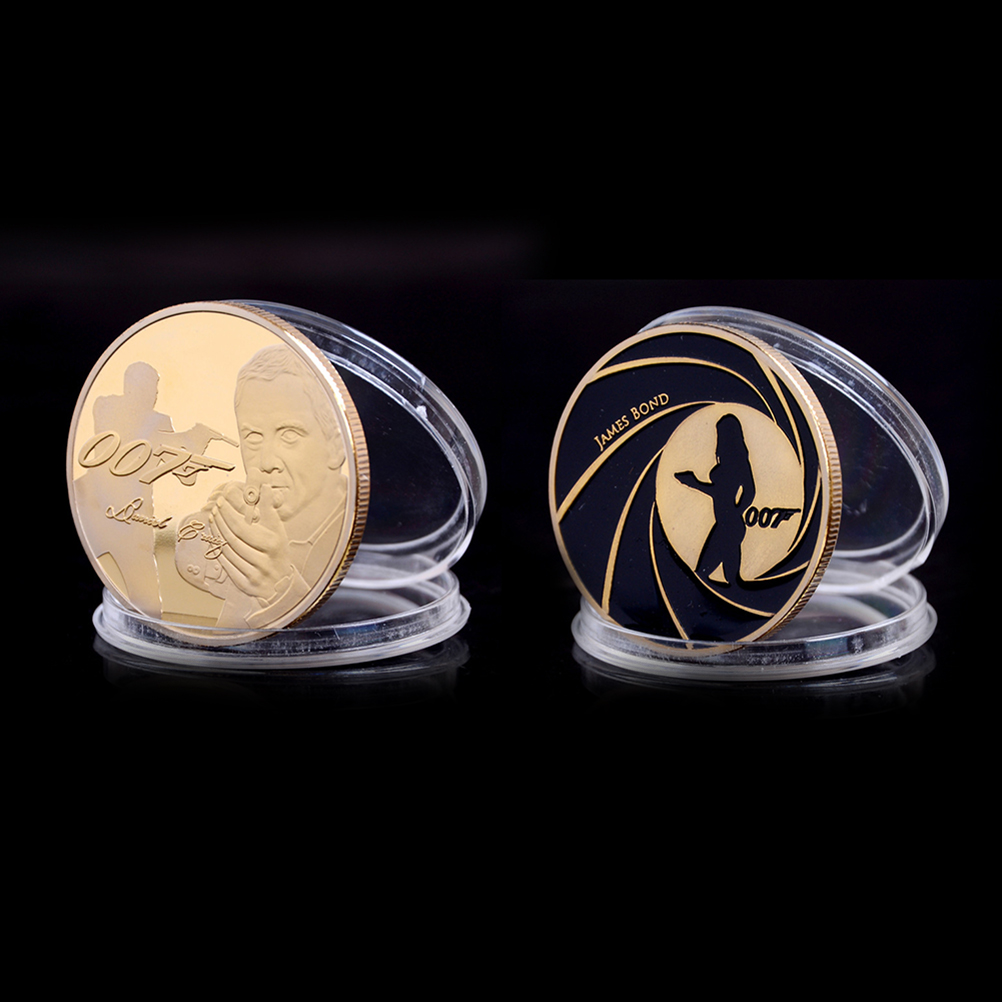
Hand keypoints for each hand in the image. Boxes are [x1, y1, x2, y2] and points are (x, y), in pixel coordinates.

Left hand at [210, 483, 294, 601]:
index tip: (221, 501)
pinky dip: (218, 550)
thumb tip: (265, 487)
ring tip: (212, 519)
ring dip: (217, 533)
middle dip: (221, 520)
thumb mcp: (278, 529)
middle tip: (214, 508)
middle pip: (233, 537)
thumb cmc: (278, 551)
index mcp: (272, 543)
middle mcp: (264, 559)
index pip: (243, 526)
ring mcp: (255, 573)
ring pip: (228, 550)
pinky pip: (226, 564)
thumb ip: (269, 509)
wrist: (283, 584)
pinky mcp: (245, 584)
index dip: (229, 513)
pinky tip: (214, 538)